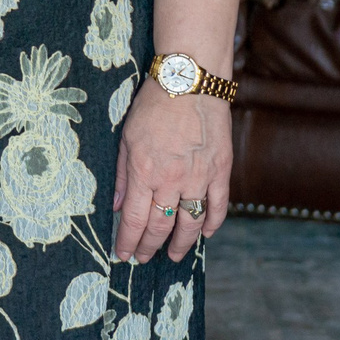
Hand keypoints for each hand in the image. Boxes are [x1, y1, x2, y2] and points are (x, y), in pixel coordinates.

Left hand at [111, 84, 231, 262]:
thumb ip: (124, 174)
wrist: (190, 80)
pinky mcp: (220, 170)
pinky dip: (212, 224)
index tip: (123, 255)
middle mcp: (171, 180)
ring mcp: (199, 177)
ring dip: (180, 244)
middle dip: (149, 247)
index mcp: (144, 171)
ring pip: (190, 223)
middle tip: (143, 259)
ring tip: (172, 255)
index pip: (134, 219)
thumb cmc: (153, 104)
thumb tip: (118, 206)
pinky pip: (218, 206)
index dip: (128, 242)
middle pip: (160, 226)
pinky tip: (204, 234)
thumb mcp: (127, 136)